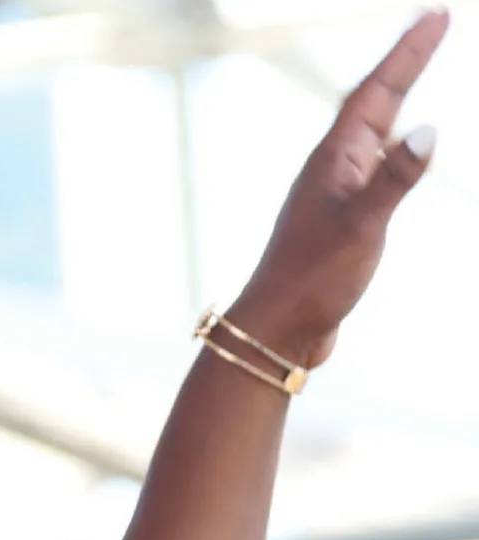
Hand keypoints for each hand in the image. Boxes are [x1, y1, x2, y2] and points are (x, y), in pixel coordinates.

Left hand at [232, 9, 448, 368]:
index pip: (377, 91)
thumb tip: (429, 128)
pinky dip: (390, 146)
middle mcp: (330, 170)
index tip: (438, 14)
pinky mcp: (337, 223)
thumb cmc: (311, 281)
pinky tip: (394, 151)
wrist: (276, 333)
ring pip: (370, 134)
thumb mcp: (361, 228)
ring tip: (412, 67)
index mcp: (333, 160)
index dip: (409, 52)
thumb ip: (395, 180)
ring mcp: (332, 196)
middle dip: (404, 62)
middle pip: (373, 102)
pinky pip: (370, 167)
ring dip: (394, 99)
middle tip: (434, 24)